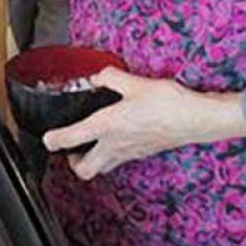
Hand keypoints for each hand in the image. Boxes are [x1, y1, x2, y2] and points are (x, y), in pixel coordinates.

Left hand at [42, 68, 245, 180]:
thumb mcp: (136, 83)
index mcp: (107, 126)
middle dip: (73, 162)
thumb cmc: (169, 104)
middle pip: (84, 169)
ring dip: (92, 160)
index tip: (47, 138)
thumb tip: (99, 76)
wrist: (198, 120)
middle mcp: (115, 145)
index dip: (53, 140)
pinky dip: (113, 154)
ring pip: (103, 168)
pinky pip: (120, 160)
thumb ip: (111, 77)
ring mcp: (130, 153)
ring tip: (91, 145)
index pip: (70, 139)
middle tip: (71, 148)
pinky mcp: (143, 152)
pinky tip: (118, 138)